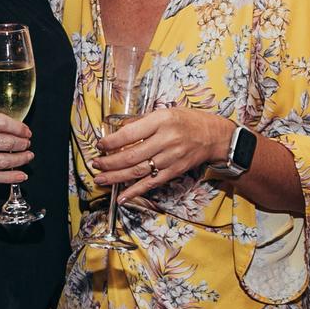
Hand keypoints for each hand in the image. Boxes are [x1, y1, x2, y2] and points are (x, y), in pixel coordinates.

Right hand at [0, 111, 33, 184]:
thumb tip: (11, 128)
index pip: (1, 123)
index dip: (18, 128)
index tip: (26, 131)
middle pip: (4, 143)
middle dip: (22, 145)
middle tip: (28, 145)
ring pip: (2, 161)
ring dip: (19, 160)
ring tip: (27, 157)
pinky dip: (10, 177)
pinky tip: (20, 175)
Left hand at [93, 108, 232, 201]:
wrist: (214, 136)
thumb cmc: (188, 121)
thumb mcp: (164, 112)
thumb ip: (142, 122)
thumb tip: (118, 131)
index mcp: (161, 121)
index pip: (129, 133)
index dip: (111, 141)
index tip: (100, 145)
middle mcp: (165, 140)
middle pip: (131, 155)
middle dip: (109, 162)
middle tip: (95, 164)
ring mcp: (170, 158)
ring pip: (138, 171)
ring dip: (116, 177)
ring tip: (100, 179)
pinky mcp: (174, 172)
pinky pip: (151, 183)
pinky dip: (135, 191)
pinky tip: (122, 196)